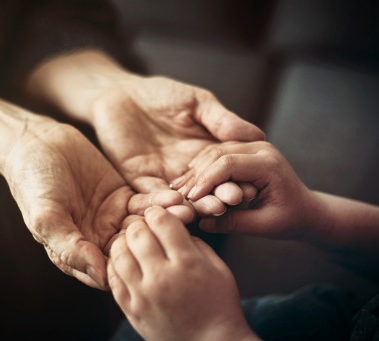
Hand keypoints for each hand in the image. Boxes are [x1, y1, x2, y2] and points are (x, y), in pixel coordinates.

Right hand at [2, 119, 175, 289]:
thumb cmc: (33, 182)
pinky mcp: (122, 195)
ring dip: (163, 221)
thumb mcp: (46, 216)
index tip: (154, 260)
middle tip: (180, 235)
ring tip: (186, 213)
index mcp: (77, 251)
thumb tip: (101, 276)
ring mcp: (112, 217)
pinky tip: (176, 197)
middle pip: (132, 249)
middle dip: (156, 243)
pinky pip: (144, 202)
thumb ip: (69, 248)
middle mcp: (97, 238)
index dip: (131, 268)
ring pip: (142, 226)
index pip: (108, 271)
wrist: (38, 143)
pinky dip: (159, 200)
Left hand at [91, 76, 264, 218]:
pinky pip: (151, 195)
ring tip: (206, 209)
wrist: (121, 94)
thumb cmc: (161, 94)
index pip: (225, 172)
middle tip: (229, 202)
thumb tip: (258, 135)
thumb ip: (222, 120)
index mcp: (206, 153)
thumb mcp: (197, 103)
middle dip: (218, 197)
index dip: (236, 180)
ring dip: (194, 205)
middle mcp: (189, 171)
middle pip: (206, 190)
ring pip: (181, 198)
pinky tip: (174, 202)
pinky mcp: (139, 180)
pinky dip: (162, 200)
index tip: (249, 188)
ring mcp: (164, 178)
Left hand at [108, 206, 256, 340]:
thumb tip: (173, 228)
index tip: (158, 215)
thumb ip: (195, 243)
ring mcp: (143, 295)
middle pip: (137, 233)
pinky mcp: (131, 310)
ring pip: (118, 252)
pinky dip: (114, 263)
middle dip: (140, 223)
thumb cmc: (220, 306)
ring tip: (132, 243)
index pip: (161, 221)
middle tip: (144, 227)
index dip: (158, 212)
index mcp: (186, 263)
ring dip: (124, 241)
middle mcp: (161, 277)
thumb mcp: (218, 268)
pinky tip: (124, 262)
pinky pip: (112, 278)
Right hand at [184, 141, 317, 238]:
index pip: (228, 164)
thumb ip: (234, 223)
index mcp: (269, 164)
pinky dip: (202, 166)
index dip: (205, 181)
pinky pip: (218, 153)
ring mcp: (253, 146)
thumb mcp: (264, 226)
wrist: (306, 209)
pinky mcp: (245, 150)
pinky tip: (188, 181)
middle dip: (196, 175)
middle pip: (218, 153)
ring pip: (215, 150)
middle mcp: (261, 148)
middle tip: (179, 194)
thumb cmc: (290, 220)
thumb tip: (202, 223)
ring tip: (179, 188)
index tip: (190, 198)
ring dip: (196, 169)